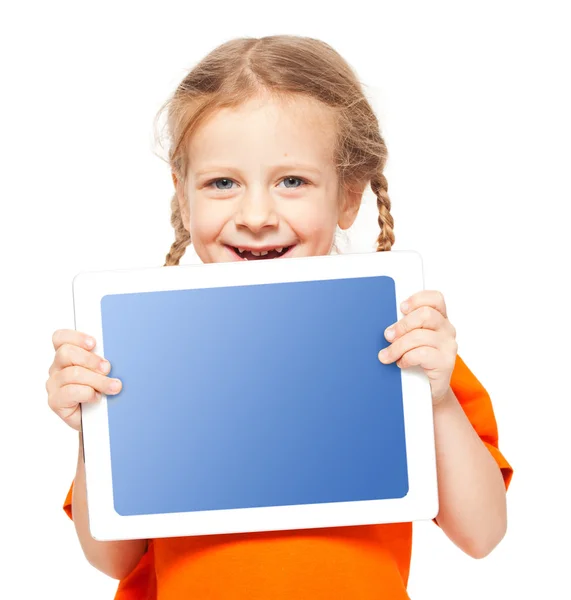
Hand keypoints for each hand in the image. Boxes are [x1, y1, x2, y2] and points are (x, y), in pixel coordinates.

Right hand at [46, 329, 122, 429]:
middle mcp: (57, 368)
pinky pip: (70, 392)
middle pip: (66, 353)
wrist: (99, 420)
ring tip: (112, 387)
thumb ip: (103, 360)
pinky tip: (97, 397)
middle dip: (91, 360)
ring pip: (71, 374)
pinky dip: (87, 393)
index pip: (60, 338)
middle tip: (108, 368)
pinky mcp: (55, 401)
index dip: (76, 337)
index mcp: (67, 356)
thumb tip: (118, 352)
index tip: (94, 343)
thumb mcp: (105, 371)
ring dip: (97, 380)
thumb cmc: (102, 391)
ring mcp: (54, 385)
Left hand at [377, 290, 457, 404]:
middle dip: (402, 325)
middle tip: (388, 336)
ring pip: (419, 336)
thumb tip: (387, 325)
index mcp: (439, 319)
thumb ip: (405, 328)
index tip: (401, 308)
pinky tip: (402, 363)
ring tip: (388, 355)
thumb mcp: (409, 340)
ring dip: (398, 346)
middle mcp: (447, 329)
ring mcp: (448, 346)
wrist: (426, 391)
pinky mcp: (446, 362)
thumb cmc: (416, 362)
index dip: (417, 299)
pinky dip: (407, 358)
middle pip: (425, 314)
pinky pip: (422, 354)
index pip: (435, 298)